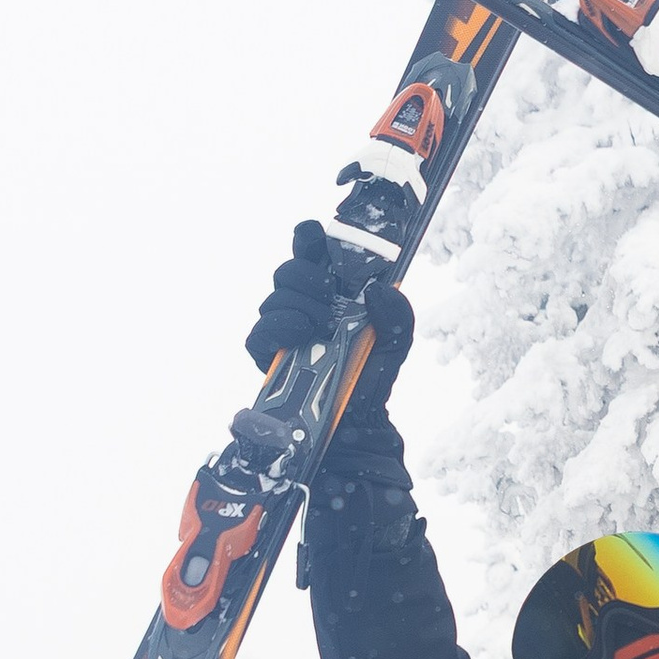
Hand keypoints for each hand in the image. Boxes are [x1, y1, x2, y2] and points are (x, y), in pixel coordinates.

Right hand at [244, 223, 414, 426]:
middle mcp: (302, 305)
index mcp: (331, 292)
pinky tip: (301, 333)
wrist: (357, 422)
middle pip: (287, 270)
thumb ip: (397, 312)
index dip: (308, 237)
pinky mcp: (267, 355)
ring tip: (321, 325)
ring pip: (274, 297)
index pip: (310, 251)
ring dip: (299, 304)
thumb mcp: (396, 342)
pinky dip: (280, 326)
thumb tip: (377, 290)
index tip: (315, 236)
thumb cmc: (372, 376)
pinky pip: (260, 331)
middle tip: (328, 295)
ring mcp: (282, 329)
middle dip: (306, 276)